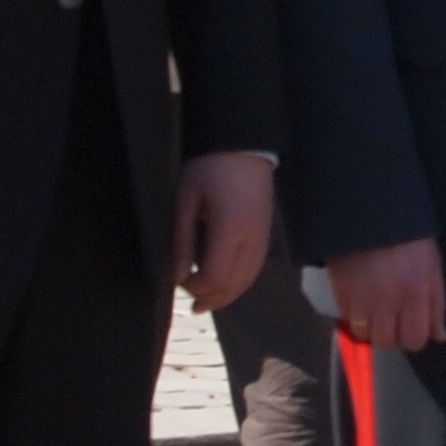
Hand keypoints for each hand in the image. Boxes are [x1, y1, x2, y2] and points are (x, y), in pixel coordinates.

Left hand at [174, 151, 272, 313]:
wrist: (244, 144)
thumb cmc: (209, 167)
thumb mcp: (185, 200)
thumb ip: (181, 241)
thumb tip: (178, 277)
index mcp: (230, 228)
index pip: (214, 277)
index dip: (194, 288)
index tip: (179, 282)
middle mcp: (252, 238)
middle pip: (233, 286)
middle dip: (210, 298)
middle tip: (190, 300)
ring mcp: (264, 237)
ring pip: (248, 281)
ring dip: (226, 295)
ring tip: (206, 299)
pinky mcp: (267, 234)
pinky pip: (255, 269)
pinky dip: (240, 282)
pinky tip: (226, 282)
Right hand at [325, 235, 445, 351]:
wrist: (371, 210)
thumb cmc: (409, 236)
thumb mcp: (433, 265)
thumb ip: (436, 303)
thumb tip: (440, 336)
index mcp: (417, 292)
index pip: (415, 338)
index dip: (414, 338)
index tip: (411, 328)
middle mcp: (389, 300)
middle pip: (387, 342)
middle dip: (390, 336)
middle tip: (392, 322)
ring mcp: (362, 298)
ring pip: (363, 335)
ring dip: (369, 328)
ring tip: (373, 312)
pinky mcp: (340, 291)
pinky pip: (345, 318)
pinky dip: (352, 316)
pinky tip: (359, 301)